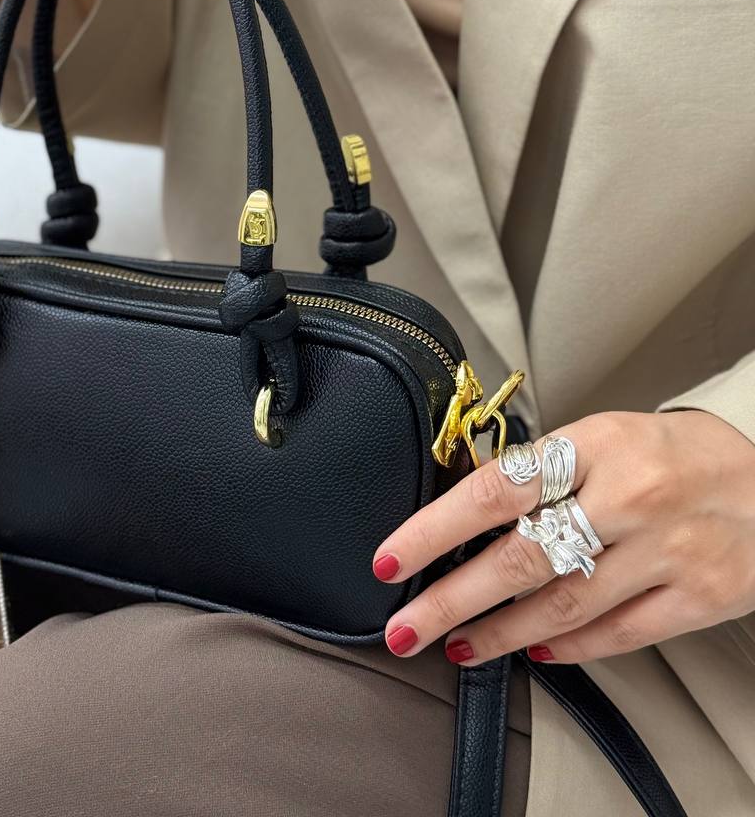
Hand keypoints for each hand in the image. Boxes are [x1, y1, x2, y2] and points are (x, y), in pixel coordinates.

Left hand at [372, 409, 754, 664]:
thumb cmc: (670, 454)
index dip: (436, 528)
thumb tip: (465, 514)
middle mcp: (628, 497)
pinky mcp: (697, 597)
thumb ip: (544, 471)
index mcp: (595, 444)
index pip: (496, 487)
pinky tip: (532, 653)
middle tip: (406, 627)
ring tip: (458, 646)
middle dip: (453, 599)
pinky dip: (568, 647)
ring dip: (500, 633)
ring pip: (563, 605)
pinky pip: (618, 634)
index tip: (392, 559)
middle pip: (522, 555)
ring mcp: (665, 551)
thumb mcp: (604, 435)